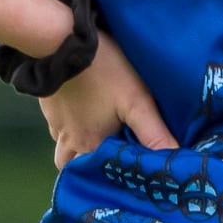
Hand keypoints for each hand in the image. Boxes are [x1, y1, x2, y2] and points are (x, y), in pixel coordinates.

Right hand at [39, 31, 178, 170]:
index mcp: (89, 146)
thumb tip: (174, 163)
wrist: (63, 40)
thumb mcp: (137, 101)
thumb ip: (154, 134)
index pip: (97, 179)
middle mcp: (68, 141)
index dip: (112, 182)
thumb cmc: (104, 70)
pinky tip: (84, 113)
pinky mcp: (48, 106)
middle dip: (91, 170)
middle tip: (112, 163)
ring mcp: (55, 123)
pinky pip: (58, 127)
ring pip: (65, 148)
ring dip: (79, 148)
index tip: (128, 178)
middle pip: (76, 169)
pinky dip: (70, 127)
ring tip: (99, 138)